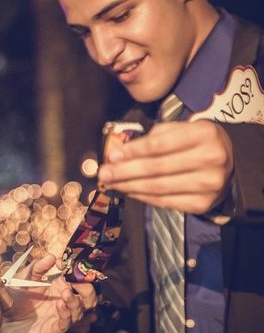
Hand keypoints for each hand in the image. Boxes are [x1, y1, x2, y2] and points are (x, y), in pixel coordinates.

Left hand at [0, 255, 96, 332]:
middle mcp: (64, 303)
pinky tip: (60, 304)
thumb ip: (38, 267)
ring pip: (80, 313)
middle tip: (78, 282)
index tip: (68, 265)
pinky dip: (66, 314)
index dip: (78, 273)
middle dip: (87, 290)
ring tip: (66, 292)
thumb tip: (53, 257)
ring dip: (76, 302)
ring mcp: (59, 317)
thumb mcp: (25, 276)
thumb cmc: (15, 296)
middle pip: (88, 299)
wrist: (0, 317)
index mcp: (60, 287)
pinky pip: (64, 324)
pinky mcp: (51, 331)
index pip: (79, 280)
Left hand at [98, 120, 233, 213]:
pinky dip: (143, 197)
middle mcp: (210, 159)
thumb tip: (120, 152)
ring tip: (111, 183)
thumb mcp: (181, 128)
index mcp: (203, 134)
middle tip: (104, 173)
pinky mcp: (203, 204)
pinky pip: (165, 201)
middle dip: (124, 171)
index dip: (133, 152)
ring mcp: (208, 185)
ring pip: (158, 187)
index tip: (112, 156)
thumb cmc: (197, 142)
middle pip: (156, 168)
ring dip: (129, 186)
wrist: (230, 163)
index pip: (160, 145)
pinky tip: (128, 191)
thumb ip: (154, 136)